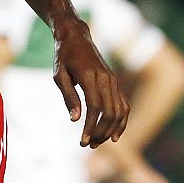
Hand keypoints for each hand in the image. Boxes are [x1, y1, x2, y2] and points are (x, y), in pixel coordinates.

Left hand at [52, 17, 128, 147]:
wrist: (77, 37)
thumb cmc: (64, 57)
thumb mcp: (59, 75)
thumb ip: (68, 96)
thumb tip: (75, 120)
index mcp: (90, 76)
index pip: (94, 107)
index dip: (90, 127)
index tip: (83, 142)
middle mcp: (106, 79)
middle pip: (109, 112)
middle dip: (100, 132)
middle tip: (88, 145)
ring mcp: (113, 81)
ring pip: (119, 111)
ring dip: (110, 130)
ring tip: (96, 142)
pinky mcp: (116, 83)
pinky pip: (124, 105)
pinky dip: (122, 122)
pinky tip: (114, 136)